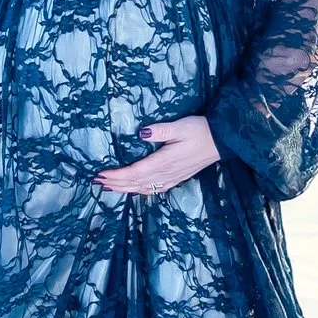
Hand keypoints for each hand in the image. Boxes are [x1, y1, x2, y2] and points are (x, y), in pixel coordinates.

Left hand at [95, 116, 220, 196]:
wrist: (221, 142)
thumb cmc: (200, 131)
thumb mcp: (180, 126)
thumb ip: (161, 130)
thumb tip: (142, 133)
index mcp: (164, 161)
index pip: (134, 172)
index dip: (116, 176)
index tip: (100, 175)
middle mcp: (165, 173)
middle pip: (135, 183)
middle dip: (115, 184)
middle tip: (96, 183)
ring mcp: (171, 178)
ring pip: (142, 188)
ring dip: (124, 189)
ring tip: (108, 188)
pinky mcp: (176, 178)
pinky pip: (153, 189)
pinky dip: (139, 191)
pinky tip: (133, 190)